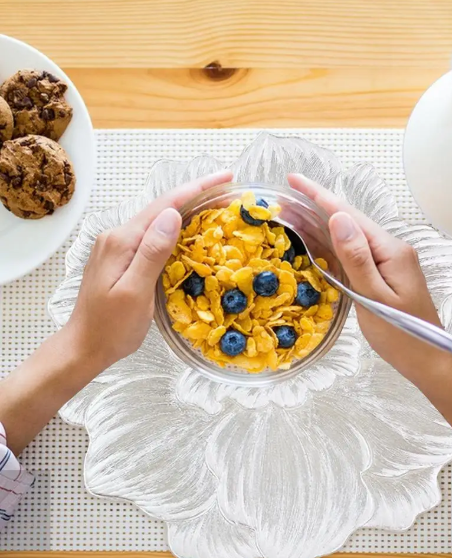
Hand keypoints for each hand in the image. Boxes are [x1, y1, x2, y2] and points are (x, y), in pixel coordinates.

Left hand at [66, 170, 232, 370]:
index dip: (197, 189)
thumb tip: (173, 215)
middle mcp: (119, 237)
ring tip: (217, 207)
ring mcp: (119, 247)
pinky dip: (177, 229)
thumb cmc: (111, 327)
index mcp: (123, 241)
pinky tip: (191, 231)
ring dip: (189, 210)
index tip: (225, 178)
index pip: (165, 205)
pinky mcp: (123, 258)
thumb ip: (152, 252)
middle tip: (230, 194)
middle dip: (198, 196)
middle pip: (163, 208)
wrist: (84, 347)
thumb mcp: (135, 292)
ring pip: (159, 221)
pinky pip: (154, 235)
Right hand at [288, 173, 451, 385]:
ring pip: (348, 236)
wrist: (428, 361)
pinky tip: (314, 241)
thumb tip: (338, 218)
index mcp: (391, 250)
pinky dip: (330, 245)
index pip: (349, 215)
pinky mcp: (381, 274)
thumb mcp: (375, 299)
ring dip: (319, 225)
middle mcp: (389, 250)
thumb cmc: (403, 336)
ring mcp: (386, 261)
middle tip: (283, 200)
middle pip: (347, 221)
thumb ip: (357, 258)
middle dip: (314, 207)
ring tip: (291, 216)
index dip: (319, 196)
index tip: (295, 179)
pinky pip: (352, 253)